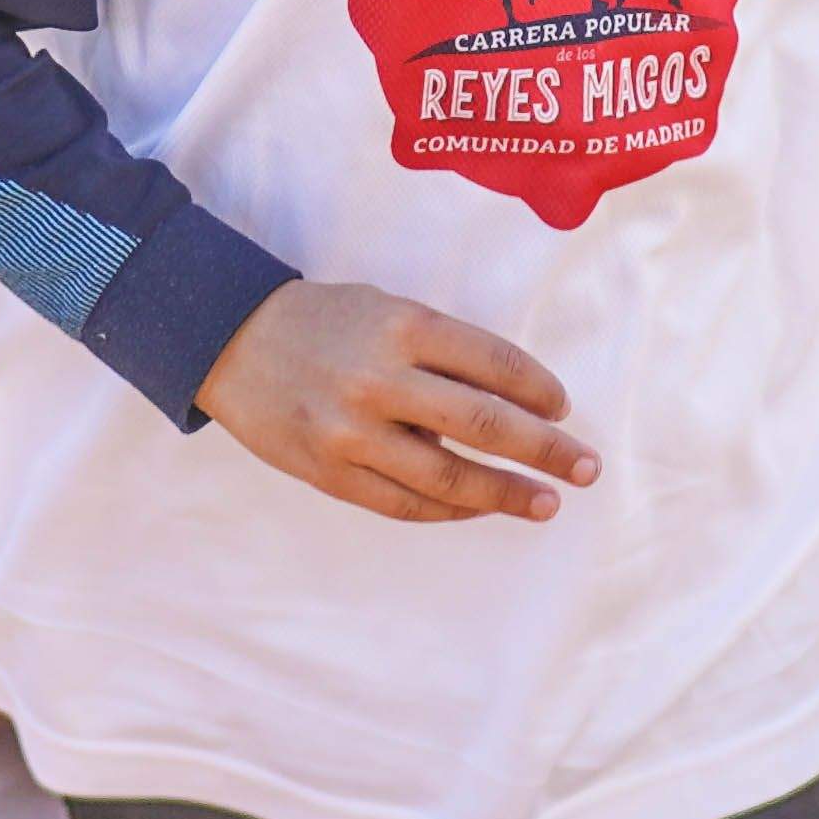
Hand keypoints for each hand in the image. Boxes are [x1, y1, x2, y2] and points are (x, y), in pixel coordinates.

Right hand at [198, 281, 595, 524]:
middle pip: (485, 424)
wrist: (230, 341)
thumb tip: (516, 404)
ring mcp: (352, 432)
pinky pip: (405, 503)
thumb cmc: (324, 321)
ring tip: (547, 502)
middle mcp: (380, 379)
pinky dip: (451, 510)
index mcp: (402, 325)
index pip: (496, 364)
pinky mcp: (329, 472)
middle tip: (588, 468)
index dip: (540, 391)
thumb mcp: (385, 308)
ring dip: (508, 494)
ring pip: (450, 476)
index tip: (563, 409)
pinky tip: (480, 508)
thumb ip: (442, 351)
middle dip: (547, 451)